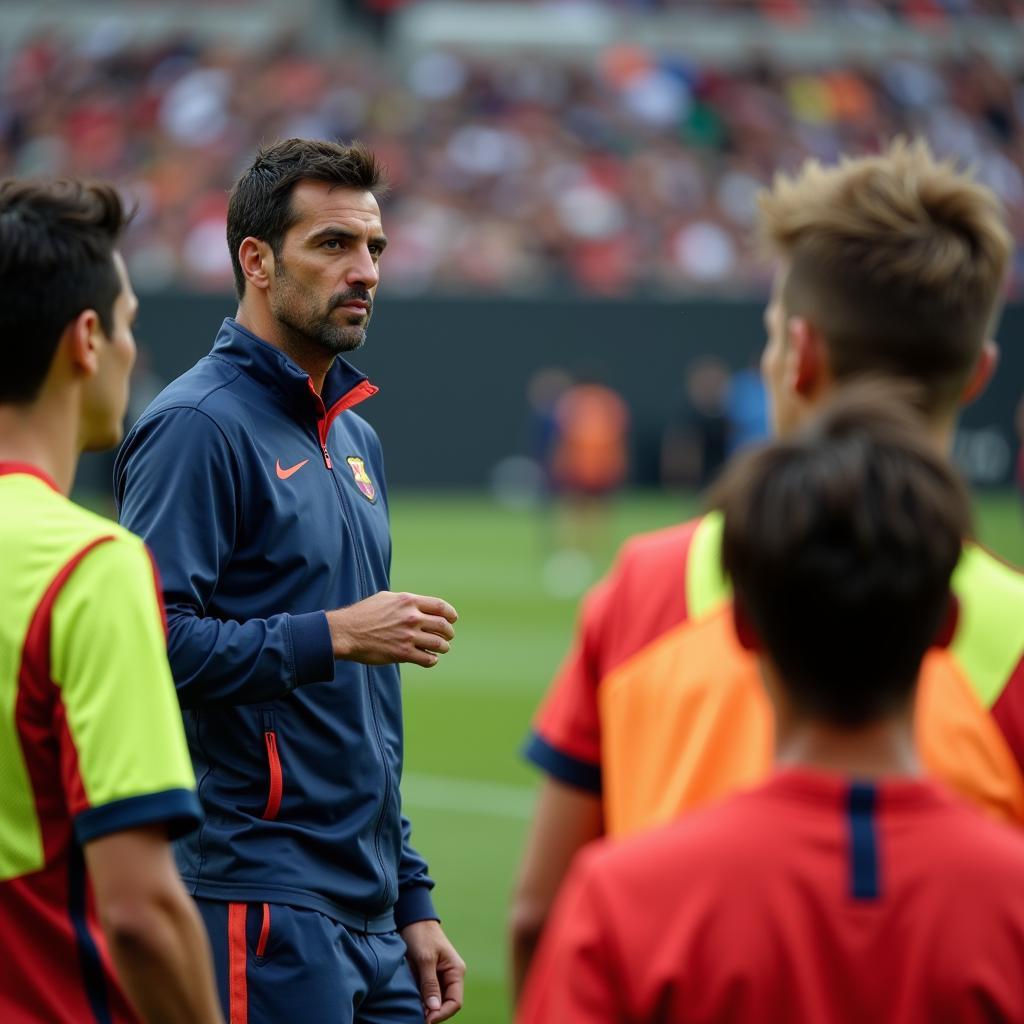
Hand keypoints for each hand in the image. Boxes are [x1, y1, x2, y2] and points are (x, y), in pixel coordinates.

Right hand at [326, 591, 457, 667]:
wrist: (347, 632)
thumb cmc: (364, 614)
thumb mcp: (386, 599)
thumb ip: (405, 602)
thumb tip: (418, 605)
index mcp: (409, 601)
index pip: (441, 606)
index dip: (451, 614)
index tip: (453, 619)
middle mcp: (412, 617)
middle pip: (444, 626)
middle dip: (449, 632)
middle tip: (448, 636)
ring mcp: (409, 636)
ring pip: (440, 644)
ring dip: (443, 647)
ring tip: (441, 648)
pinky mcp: (403, 653)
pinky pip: (428, 659)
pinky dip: (432, 660)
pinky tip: (429, 659)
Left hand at [401, 920, 464, 1022]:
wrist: (412, 918)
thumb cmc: (421, 934)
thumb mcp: (425, 959)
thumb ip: (430, 984)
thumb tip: (434, 1009)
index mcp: (456, 971)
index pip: (455, 1002)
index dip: (442, 1014)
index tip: (426, 1019)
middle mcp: (451, 976)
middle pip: (446, 1004)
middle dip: (433, 1013)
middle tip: (417, 1017)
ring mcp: (440, 976)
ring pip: (436, 1001)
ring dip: (426, 1008)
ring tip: (413, 1011)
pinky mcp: (428, 976)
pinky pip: (427, 994)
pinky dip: (421, 1000)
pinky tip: (411, 1003)